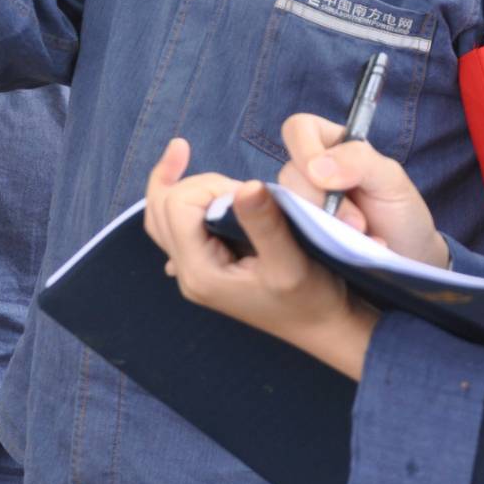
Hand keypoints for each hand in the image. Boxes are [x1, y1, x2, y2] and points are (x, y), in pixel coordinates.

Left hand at [143, 138, 376, 379]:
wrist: (323, 328)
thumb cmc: (311, 300)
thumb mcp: (292, 262)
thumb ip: (265, 223)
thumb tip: (245, 186)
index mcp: (201, 271)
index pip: (177, 205)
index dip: (209, 186)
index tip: (252, 192)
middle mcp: (188, 273)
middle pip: (160, 208)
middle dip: (192, 183)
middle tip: (235, 183)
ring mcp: (194, 272)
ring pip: (162, 218)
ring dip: (179, 187)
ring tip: (184, 154)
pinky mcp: (207, 268)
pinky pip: (177, 230)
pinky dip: (181, 203)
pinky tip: (195, 192)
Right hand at [277, 114, 447, 268]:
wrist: (408, 255)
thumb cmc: (400, 211)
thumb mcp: (391, 180)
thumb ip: (360, 161)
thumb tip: (316, 168)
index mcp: (331, 145)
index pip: (298, 129)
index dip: (304, 150)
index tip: (327, 181)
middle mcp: (309, 172)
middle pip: (288, 174)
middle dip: (321, 201)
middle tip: (358, 222)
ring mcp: (301, 205)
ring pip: (286, 207)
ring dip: (323, 225)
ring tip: (357, 236)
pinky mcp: (298, 236)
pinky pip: (290, 237)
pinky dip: (318, 245)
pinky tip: (346, 251)